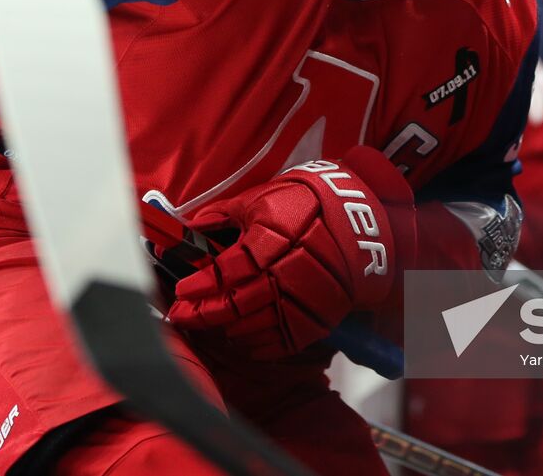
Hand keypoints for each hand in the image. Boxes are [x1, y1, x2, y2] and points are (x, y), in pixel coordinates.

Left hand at [167, 146, 415, 358]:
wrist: (362, 218)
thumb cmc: (307, 202)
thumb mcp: (263, 198)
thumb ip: (223, 215)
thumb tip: (189, 228)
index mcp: (272, 239)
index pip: (225, 271)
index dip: (199, 285)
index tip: (180, 291)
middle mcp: (288, 272)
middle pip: (237, 303)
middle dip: (204, 313)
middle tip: (181, 316)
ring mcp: (307, 297)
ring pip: (258, 325)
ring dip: (228, 329)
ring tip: (209, 326)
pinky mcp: (321, 315)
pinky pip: (285, 340)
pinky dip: (260, 344)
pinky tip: (241, 339)